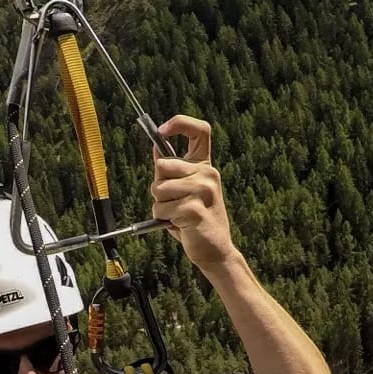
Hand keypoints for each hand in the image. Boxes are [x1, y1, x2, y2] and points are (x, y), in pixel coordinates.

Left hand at [151, 113, 237, 274]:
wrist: (215, 250)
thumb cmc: (196, 220)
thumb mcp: (186, 191)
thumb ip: (173, 172)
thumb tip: (156, 149)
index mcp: (205, 166)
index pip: (199, 130)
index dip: (179, 123)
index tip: (161, 131)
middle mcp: (207, 174)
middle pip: (163, 165)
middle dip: (158, 186)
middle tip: (172, 201)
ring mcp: (202, 190)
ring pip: (158, 189)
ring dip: (160, 206)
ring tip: (176, 215)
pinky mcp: (193, 209)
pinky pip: (160, 208)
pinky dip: (163, 219)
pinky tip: (179, 225)